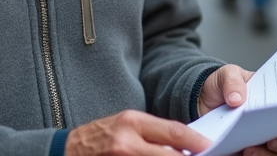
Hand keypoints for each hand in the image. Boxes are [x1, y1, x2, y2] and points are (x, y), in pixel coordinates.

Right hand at [65, 109, 209, 155]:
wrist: (67, 151)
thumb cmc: (99, 136)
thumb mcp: (125, 124)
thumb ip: (152, 132)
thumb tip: (182, 145)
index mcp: (132, 122)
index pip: (172, 132)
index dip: (194, 141)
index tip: (209, 146)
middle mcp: (127, 142)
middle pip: (169, 155)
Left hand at [198, 65, 276, 155]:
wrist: (201, 99)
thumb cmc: (223, 85)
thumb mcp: (227, 74)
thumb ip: (233, 81)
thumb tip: (237, 99)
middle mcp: (275, 125)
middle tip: (272, 141)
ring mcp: (263, 141)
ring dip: (269, 155)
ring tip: (250, 149)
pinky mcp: (248, 152)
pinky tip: (243, 152)